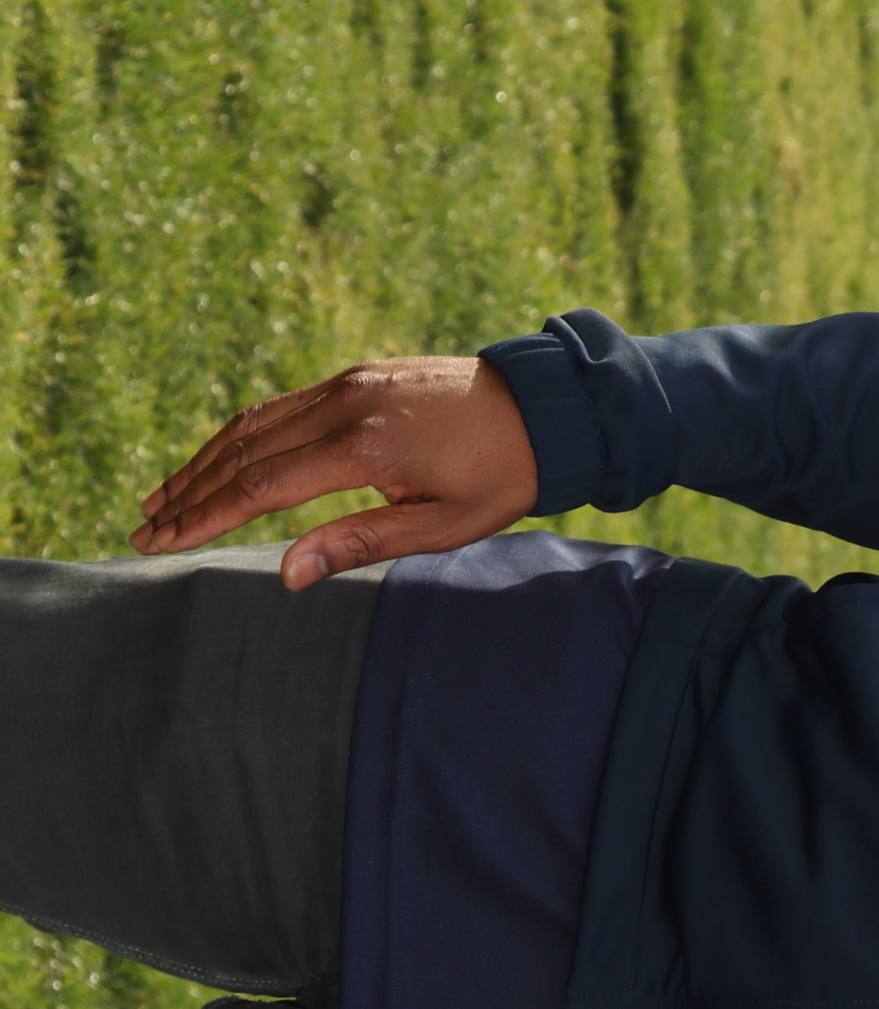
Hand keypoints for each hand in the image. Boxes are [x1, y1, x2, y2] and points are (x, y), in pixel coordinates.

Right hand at [131, 356, 538, 588]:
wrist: (546, 409)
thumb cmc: (502, 478)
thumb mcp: (444, 527)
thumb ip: (362, 544)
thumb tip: (289, 574)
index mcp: (364, 448)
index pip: (260, 487)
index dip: (205, 517)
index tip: (163, 542)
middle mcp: (342, 405)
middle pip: (242, 452)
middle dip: (188, 493)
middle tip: (143, 528)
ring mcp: (345, 383)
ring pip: (252, 423)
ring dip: (202, 461)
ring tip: (162, 497)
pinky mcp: (353, 376)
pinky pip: (279, 406)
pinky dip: (239, 435)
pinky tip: (217, 459)